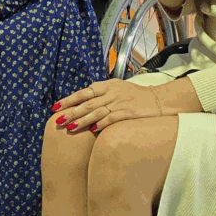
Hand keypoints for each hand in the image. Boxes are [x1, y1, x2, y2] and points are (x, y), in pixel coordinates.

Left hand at [51, 78, 174, 133]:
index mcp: (107, 86)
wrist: (159, 99)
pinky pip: (112, 118)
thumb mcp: (118, 88)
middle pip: (87, 103)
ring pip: (97, 111)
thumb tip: (84, 96)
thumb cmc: (137, 96)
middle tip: (58, 120)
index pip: (84, 92)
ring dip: (82, 120)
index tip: (56, 107)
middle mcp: (112, 93)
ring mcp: (120, 102)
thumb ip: (102, 92)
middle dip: (71, 112)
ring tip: (70, 127)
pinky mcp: (129, 112)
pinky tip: (92, 129)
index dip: (69, 100)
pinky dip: (101, 124)